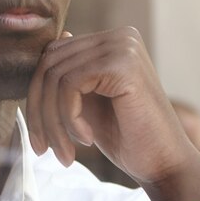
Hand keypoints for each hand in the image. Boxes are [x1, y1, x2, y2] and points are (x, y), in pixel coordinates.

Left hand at [27, 28, 199, 200]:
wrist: (164, 164)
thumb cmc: (128, 138)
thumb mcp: (88, 104)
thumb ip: (70, 78)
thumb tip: (50, 45)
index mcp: (114, 42)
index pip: (53, 56)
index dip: (36, 97)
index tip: (40, 139)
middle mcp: (120, 36)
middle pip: (49, 63)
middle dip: (39, 112)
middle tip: (43, 150)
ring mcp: (123, 46)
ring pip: (55, 76)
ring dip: (52, 122)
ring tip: (66, 152)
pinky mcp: (123, 63)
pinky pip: (69, 85)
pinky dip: (69, 118)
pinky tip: (86, 139)